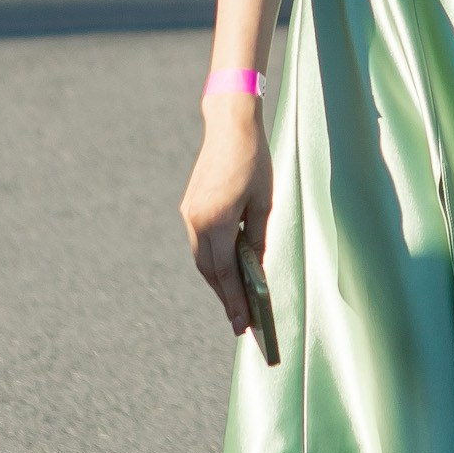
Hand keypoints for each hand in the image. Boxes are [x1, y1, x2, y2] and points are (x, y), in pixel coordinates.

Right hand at [180, 96, 269, 335]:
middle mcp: (197, 221)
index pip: (225, 274)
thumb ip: (258, 239)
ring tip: (236, 300)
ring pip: (202, 259)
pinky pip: (201, 243)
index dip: (235, 302)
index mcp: (218, 222)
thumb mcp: (264, 203)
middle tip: (241, 322)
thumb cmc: (254, 162)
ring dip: (218, 281)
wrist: (229, 126)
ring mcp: (189, 214)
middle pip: (210, 272)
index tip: (243, 326)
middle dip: (225, 298)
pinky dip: (213, 261)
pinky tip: (227, 270)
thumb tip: (256, 268)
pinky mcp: (189, 207)